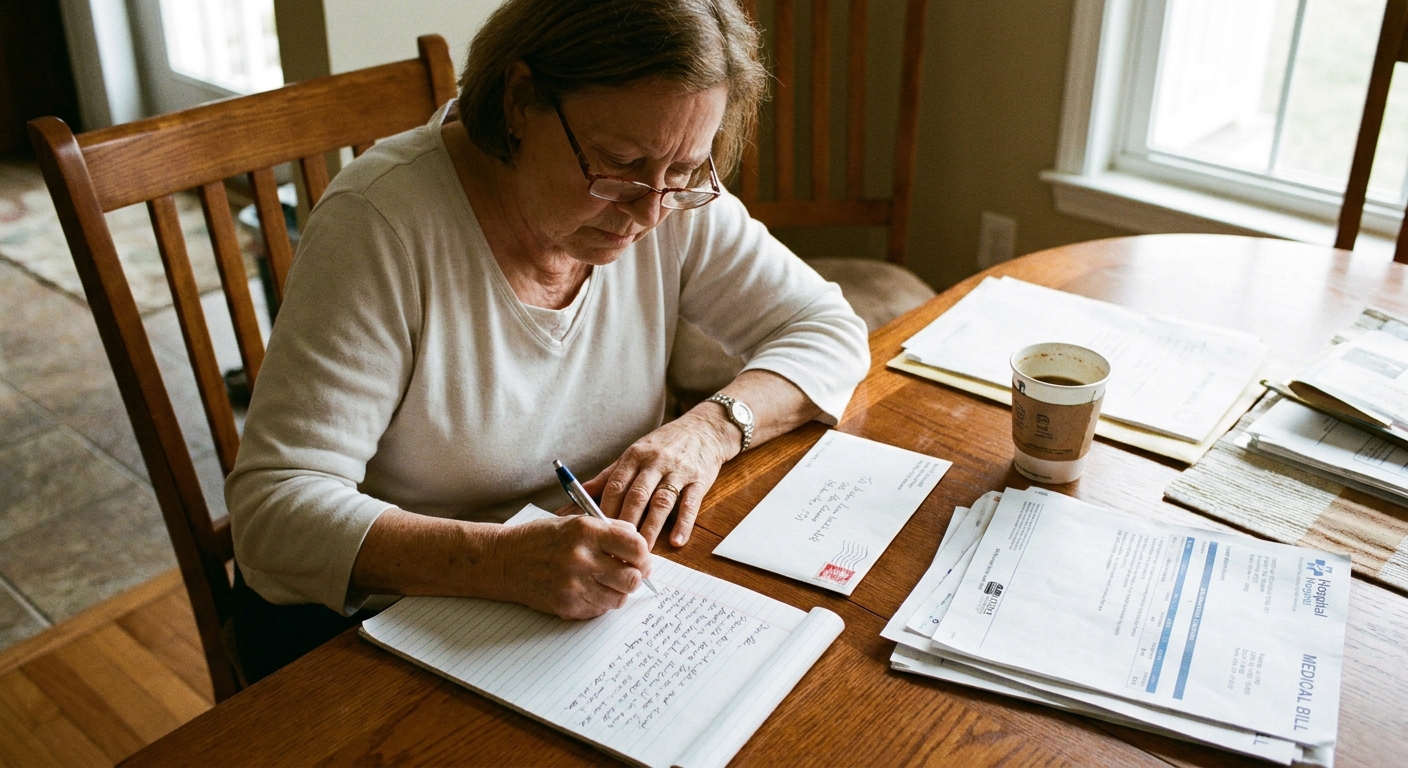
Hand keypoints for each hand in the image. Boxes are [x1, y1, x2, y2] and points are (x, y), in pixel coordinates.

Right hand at [488, 514, 650, 619]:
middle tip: (630, 573)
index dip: (643, 554)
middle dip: (636, 576)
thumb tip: (640, 547)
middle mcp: (581, 558)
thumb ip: (610, 530)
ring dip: (618, 591)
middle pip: (632, 577)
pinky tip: (587, 589)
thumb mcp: (575, 522)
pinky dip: (600, 601)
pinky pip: (600, 609)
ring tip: (606, 581)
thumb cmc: (542, 539)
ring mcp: (573, 585)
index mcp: (586, 531)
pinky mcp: (567, 606)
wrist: (504, 560)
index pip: (635, 546)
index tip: (641, 558)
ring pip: (619, 598)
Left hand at [589, 409, 735, 548]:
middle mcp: (655, 462)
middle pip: (637, 495)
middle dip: (626, 523)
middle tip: (617, 548)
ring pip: (662, 501)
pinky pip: (690, 504)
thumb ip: (608, 476)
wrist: (703, 429)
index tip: (598, 534)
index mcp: (634, 457)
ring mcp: (678, 471)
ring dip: (651, 527)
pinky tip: (677, 541)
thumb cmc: (663, 445)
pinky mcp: (699, 480)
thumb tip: (579, 495)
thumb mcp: (634, 454)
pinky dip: (684, 523)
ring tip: (643, 550)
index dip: (606, 510)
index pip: (616, 485)